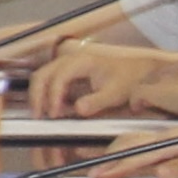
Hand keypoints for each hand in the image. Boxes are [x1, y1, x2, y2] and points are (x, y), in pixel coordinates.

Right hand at [38, 43, 177, 120]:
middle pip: (42, 75)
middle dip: (37, 97)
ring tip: (42, 116)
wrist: (140, 70)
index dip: (52, 97)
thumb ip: (97, 101)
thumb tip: (78, 109)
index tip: (54, 115)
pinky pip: (51, 82)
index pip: (57, 78)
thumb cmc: (129, 78)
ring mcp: (69, 65)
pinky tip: (53, 111)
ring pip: (43, 77)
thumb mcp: (116, 92)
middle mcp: (71, 60)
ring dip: (39, 96)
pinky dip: (47, 96)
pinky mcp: (70, 73)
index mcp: (81, 61)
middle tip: (39, 118)